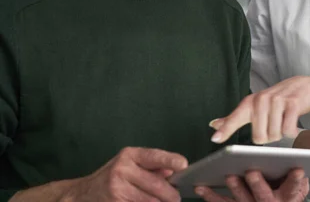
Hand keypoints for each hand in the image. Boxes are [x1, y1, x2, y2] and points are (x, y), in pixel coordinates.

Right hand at [60, 147, 186, 201]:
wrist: (82, 194)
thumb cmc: (113, 177)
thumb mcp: (129, 165)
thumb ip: (151, 167)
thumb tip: (172, 172)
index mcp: (130, 155)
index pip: (154, 156)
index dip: (170, 160)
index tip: (184, 165)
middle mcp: (122, 169)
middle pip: (156, 185)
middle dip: (170, 194)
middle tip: (176, 198)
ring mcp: (117, 188)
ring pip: (150, 201)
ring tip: (162, 201)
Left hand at [195, 169, 308, 201]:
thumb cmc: (283, 192)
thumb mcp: (294, 184)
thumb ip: (294, 175)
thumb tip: (297, 161)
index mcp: (286, 197)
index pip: (293, 188)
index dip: (295, 179)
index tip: (297, 169)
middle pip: (263, 195)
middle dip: (257, 183)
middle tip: (252, 172)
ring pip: (242, 199)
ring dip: (235, 188)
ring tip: (229, 176)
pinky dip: (211, 196)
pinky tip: (201, 188)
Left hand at [209, 76, 309, 144]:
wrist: (306, 86)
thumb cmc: (279, 99)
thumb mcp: (255, 106)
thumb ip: (235, 117)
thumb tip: (213, 125)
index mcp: (251, 102)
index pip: (236, 117)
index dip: (226, 129)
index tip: (215, 139)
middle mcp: (261, 100)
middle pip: (259, 138)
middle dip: (268, 137)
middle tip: (275, 124)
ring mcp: (277, 101)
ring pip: (274, 135)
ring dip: (281, 134)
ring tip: (284, 121)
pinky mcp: (292, 104)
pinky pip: (287, 130)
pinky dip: (292, 131)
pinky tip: (293, 123)